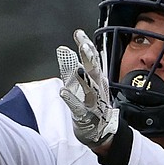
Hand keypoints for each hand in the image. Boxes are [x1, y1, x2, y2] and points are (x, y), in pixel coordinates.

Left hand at [58, 29, 119, 148]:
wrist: (101, 130)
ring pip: (90, 88)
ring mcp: (92, 102)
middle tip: (83, 45)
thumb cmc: (90, 104)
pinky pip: (78, 107)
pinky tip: (63, 92)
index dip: (86, 46)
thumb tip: (63, 49)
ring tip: (77, 68)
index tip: (79, 34)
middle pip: (94, 70)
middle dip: (89, 58)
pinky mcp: (85, 115)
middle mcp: (97, 88)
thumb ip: (71, 67)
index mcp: (96, 79)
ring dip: (84, 78)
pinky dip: (71, 100)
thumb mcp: (81, 83)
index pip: (93, 59)